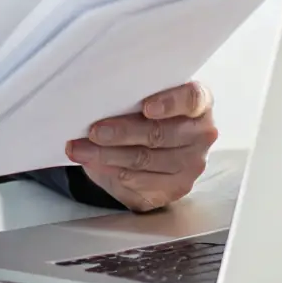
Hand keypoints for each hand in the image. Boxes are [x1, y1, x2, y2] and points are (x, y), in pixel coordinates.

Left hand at [65, 81, 216, 212]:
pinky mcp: (176, 187)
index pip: (191, 99)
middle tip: (94, 130)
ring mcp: (191, 163)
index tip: (146, 107)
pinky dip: (111, 170)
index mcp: (198, 104)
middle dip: (122, 132)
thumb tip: (96, 96)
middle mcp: (201, 133)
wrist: (149, 150)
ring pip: (145, 159)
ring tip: (80, 148)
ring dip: (107, 154)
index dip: (170, 102)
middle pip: (160, 133)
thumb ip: (132, 95)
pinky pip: (140, 181)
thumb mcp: (142, 99)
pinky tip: (93, 162)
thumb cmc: (143, 115)